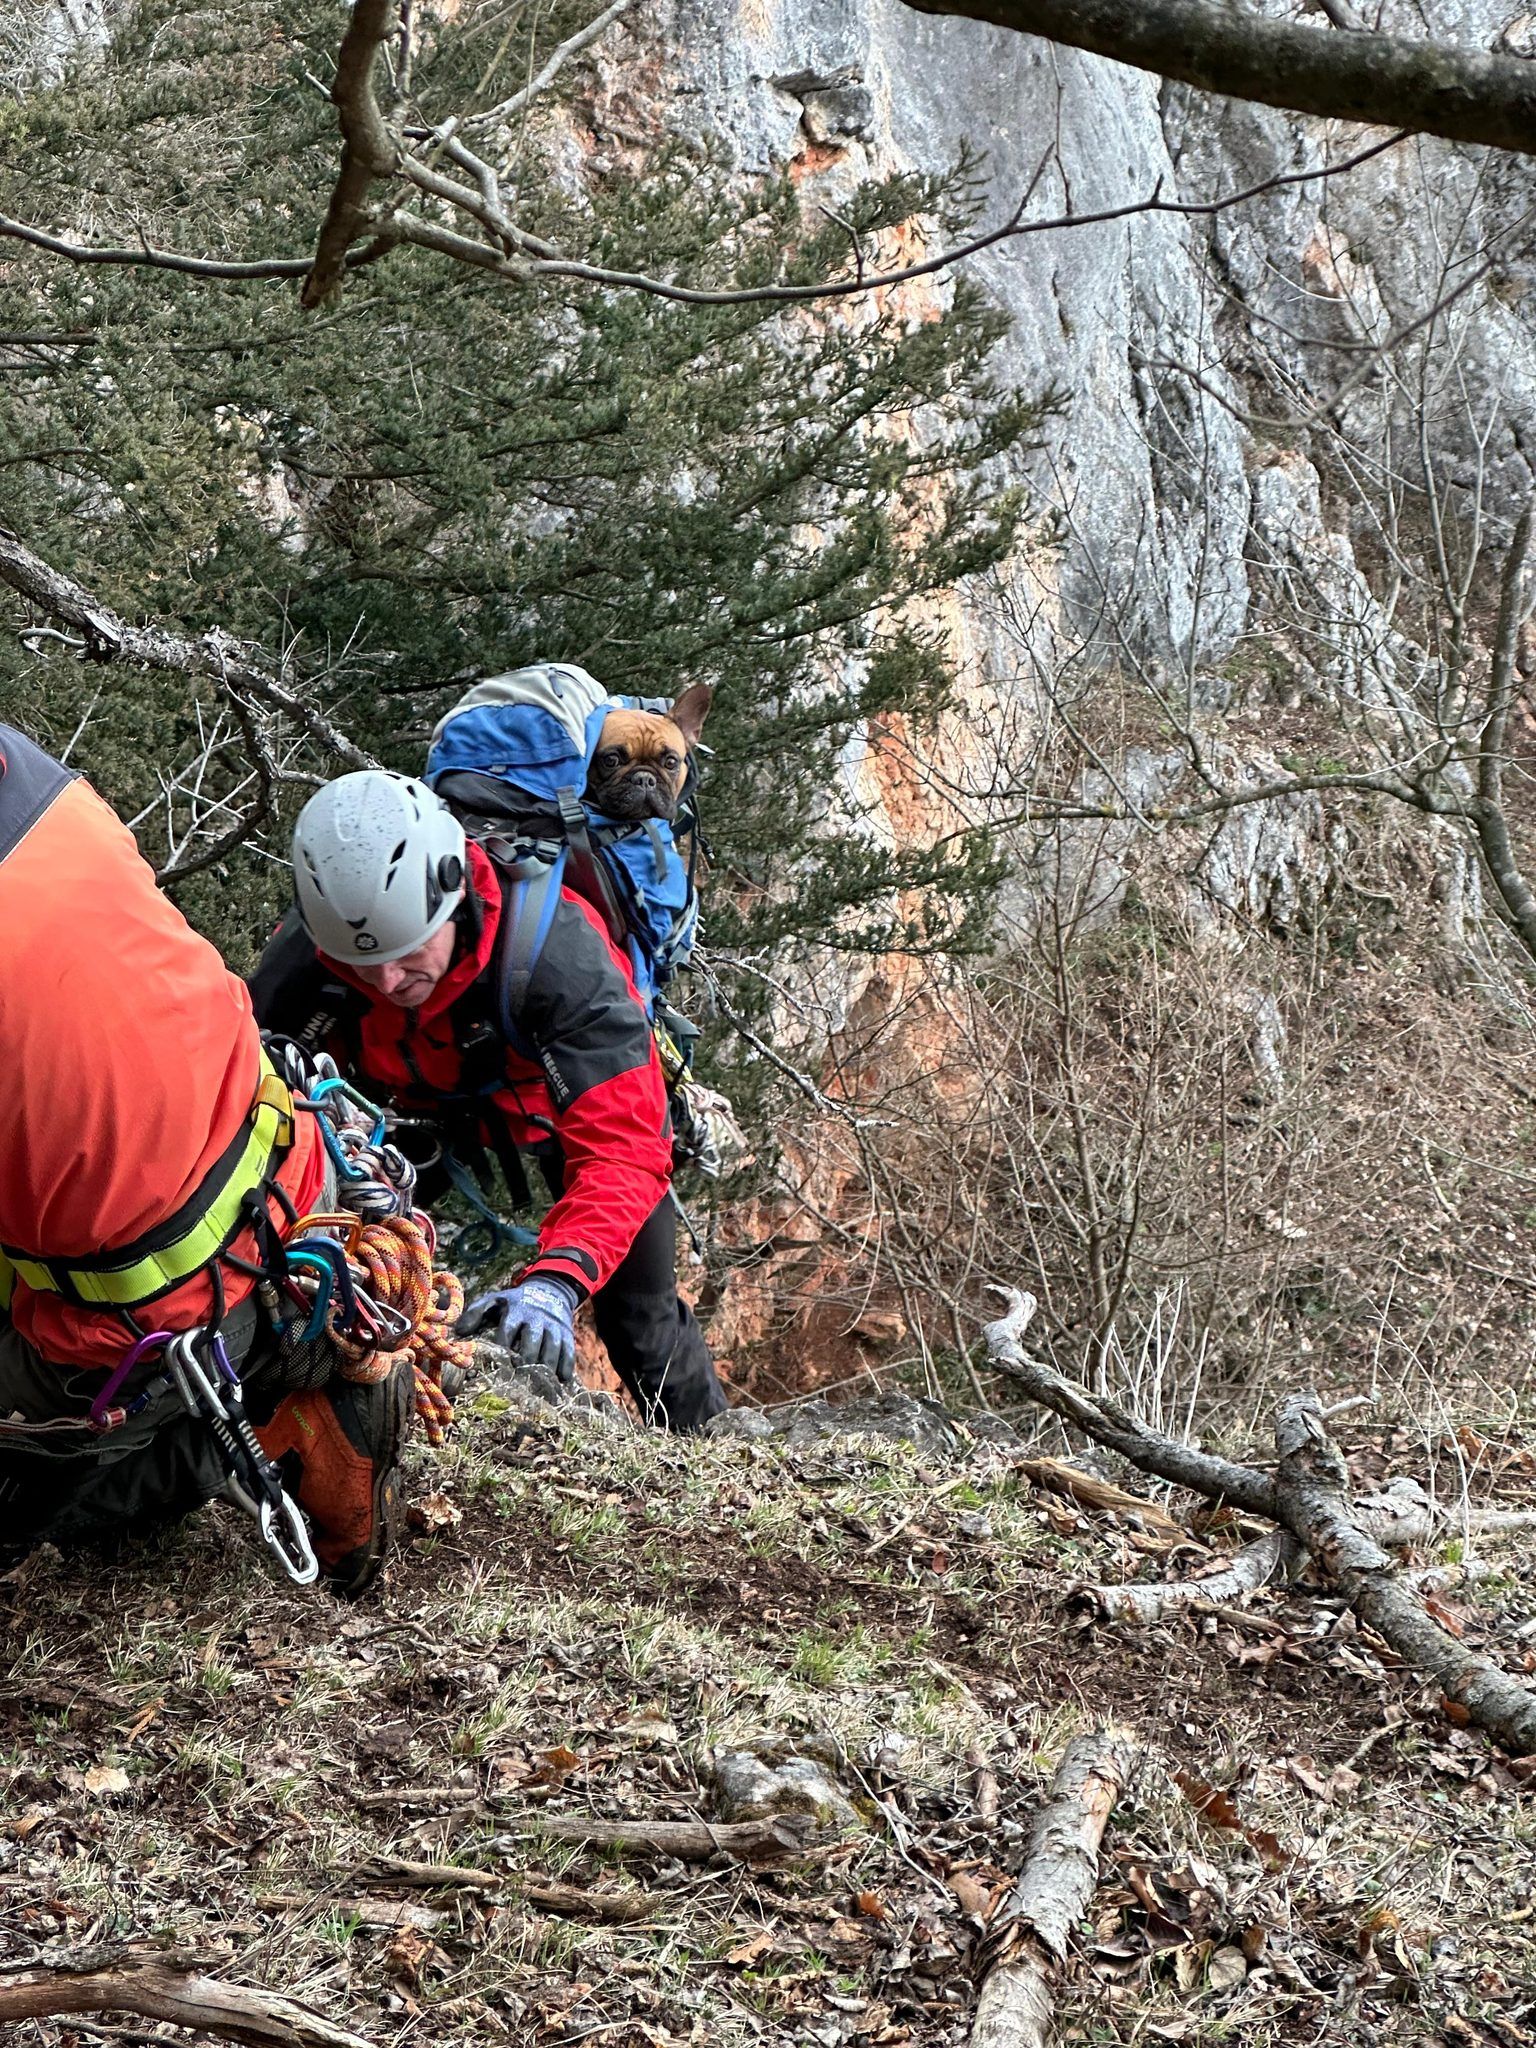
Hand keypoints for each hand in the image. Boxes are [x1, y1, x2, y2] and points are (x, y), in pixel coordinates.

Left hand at [458, 1276, 578, 1383]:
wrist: (550, 1291)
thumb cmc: (516, 1303)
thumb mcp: (495, 1301)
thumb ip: (475, 1313)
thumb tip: (459, 1332)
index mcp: (517, 1310)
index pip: (508, 1329)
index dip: (503, 1345)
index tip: (496, 1363)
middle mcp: (537, 1318)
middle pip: (532, 1341)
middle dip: (525, 1360)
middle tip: (517, 1379)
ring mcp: (554, 1327)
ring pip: (552, 1349)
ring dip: (545, 1368)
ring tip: (537, 1385)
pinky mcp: (567, 1335)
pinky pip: (568, 1353)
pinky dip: (565, 1368)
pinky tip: (561, 1382)